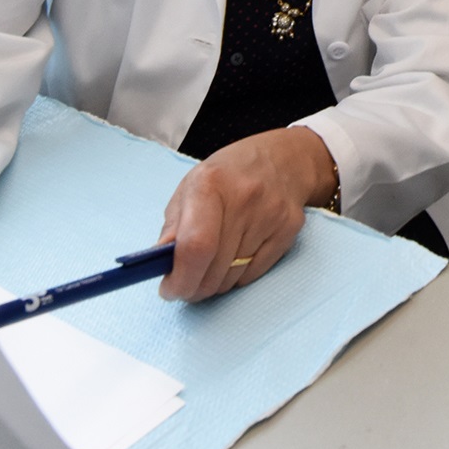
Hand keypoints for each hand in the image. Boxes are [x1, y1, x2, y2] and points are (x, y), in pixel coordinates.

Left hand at [158, 128, 338, 302]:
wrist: (283, 159)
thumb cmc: (227, 175)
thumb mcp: (190, 188)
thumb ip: (173, 227)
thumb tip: (160, 264)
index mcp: (210, 183)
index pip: (196, 246)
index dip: (180, 278)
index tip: (170, 290)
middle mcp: (244, 198)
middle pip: (214, 269)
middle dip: (194, 287)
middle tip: (186, 283)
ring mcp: (271, 215)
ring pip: (232, 277)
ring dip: (215, 282)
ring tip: (211, 264)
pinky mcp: (289, 230)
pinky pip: (253, 275)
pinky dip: (237, 276)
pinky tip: (235, 258)